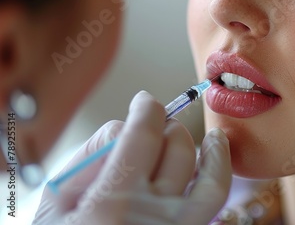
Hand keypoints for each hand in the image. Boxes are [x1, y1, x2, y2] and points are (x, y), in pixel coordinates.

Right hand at [33, 91, 231, 224]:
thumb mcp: (55, 198)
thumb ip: (91, 155)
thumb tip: (127, 128)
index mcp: (111, 204)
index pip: (144, 135)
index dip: (147, 109)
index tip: (145, 102)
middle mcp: (152, 218)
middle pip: (178, 150)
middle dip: (169, 127)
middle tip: (160, 124)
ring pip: (211, 182)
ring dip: (214, 151)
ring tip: (216, 137)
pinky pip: (213, 207)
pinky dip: (218, 178)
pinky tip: (215, 162)